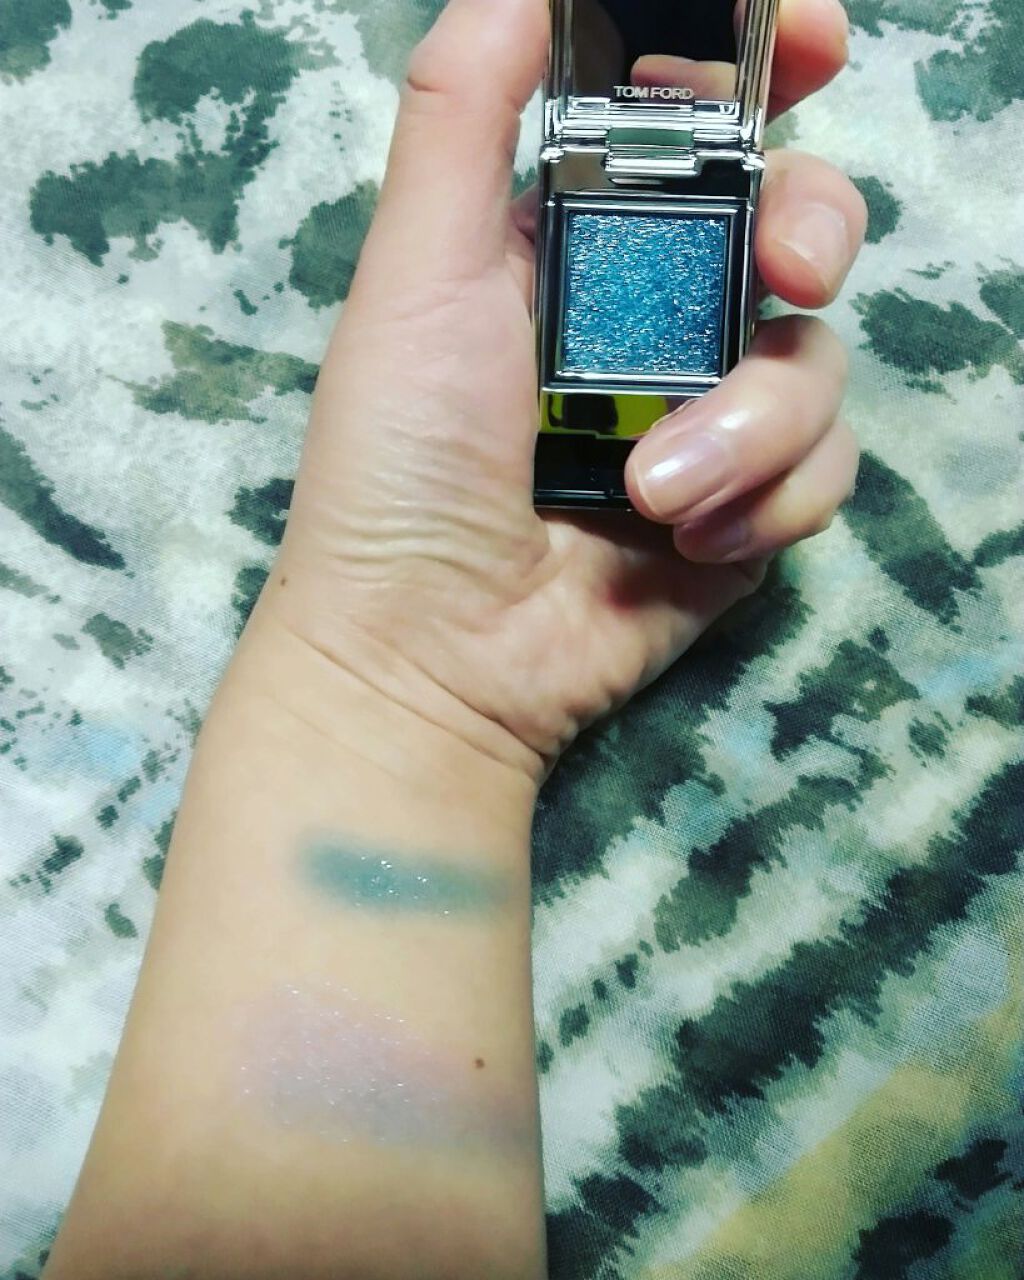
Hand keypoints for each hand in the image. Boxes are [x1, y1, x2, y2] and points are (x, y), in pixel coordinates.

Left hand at [262, 0, 864, 776]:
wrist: (432, 651)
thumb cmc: (403, 462)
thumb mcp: (414, 276)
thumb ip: (463, 116)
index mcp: (579, 242)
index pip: (698, 129)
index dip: (766, 74)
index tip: (812, 47)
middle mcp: (658, 317)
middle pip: (797, 222)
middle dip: (813, 228)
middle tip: (783, 269)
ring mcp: (710, 417)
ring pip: (818, 359)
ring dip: (755, 425)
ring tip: (655, 491)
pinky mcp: (750, 509)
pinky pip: (825, 469)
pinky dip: (770, 501)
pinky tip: (688, 542)